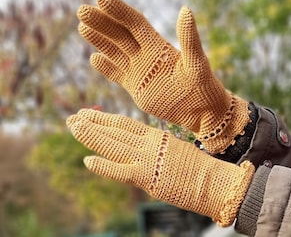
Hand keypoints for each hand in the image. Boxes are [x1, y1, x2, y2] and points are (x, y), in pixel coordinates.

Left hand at [66, 109, 253, 226]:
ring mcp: (146, 160)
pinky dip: (103, 166)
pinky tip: (87, 160)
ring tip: (73, 126)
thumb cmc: (198, 166)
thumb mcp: (174, 148)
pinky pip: (120, 170)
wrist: (214, 180)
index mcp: (156, 136)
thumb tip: (141, 143)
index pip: (124, 123)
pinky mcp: (147, 178)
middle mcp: (148, 144)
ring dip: (91, 135)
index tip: (88, 113)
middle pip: (114, 130)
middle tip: (73, 117)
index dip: (104, 118)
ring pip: (113, 144)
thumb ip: (156, 145)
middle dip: (91, 124)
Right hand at [77, 0, 249, 153]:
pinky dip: (106, 67)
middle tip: (82, 11)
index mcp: (158, 45)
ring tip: (83, 27)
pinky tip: (94, 58)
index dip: (119, 11)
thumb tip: (186, 9)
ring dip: (99, 40)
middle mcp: (146, 54)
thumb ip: (188, 39)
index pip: (134, 23)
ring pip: (115, 51)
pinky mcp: (135, 88)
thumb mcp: (196, 62)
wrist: (200, 111)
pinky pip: (117, 74)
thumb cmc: (203, 86)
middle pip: (120, 34)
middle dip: (102, 22)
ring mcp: (139, 70)